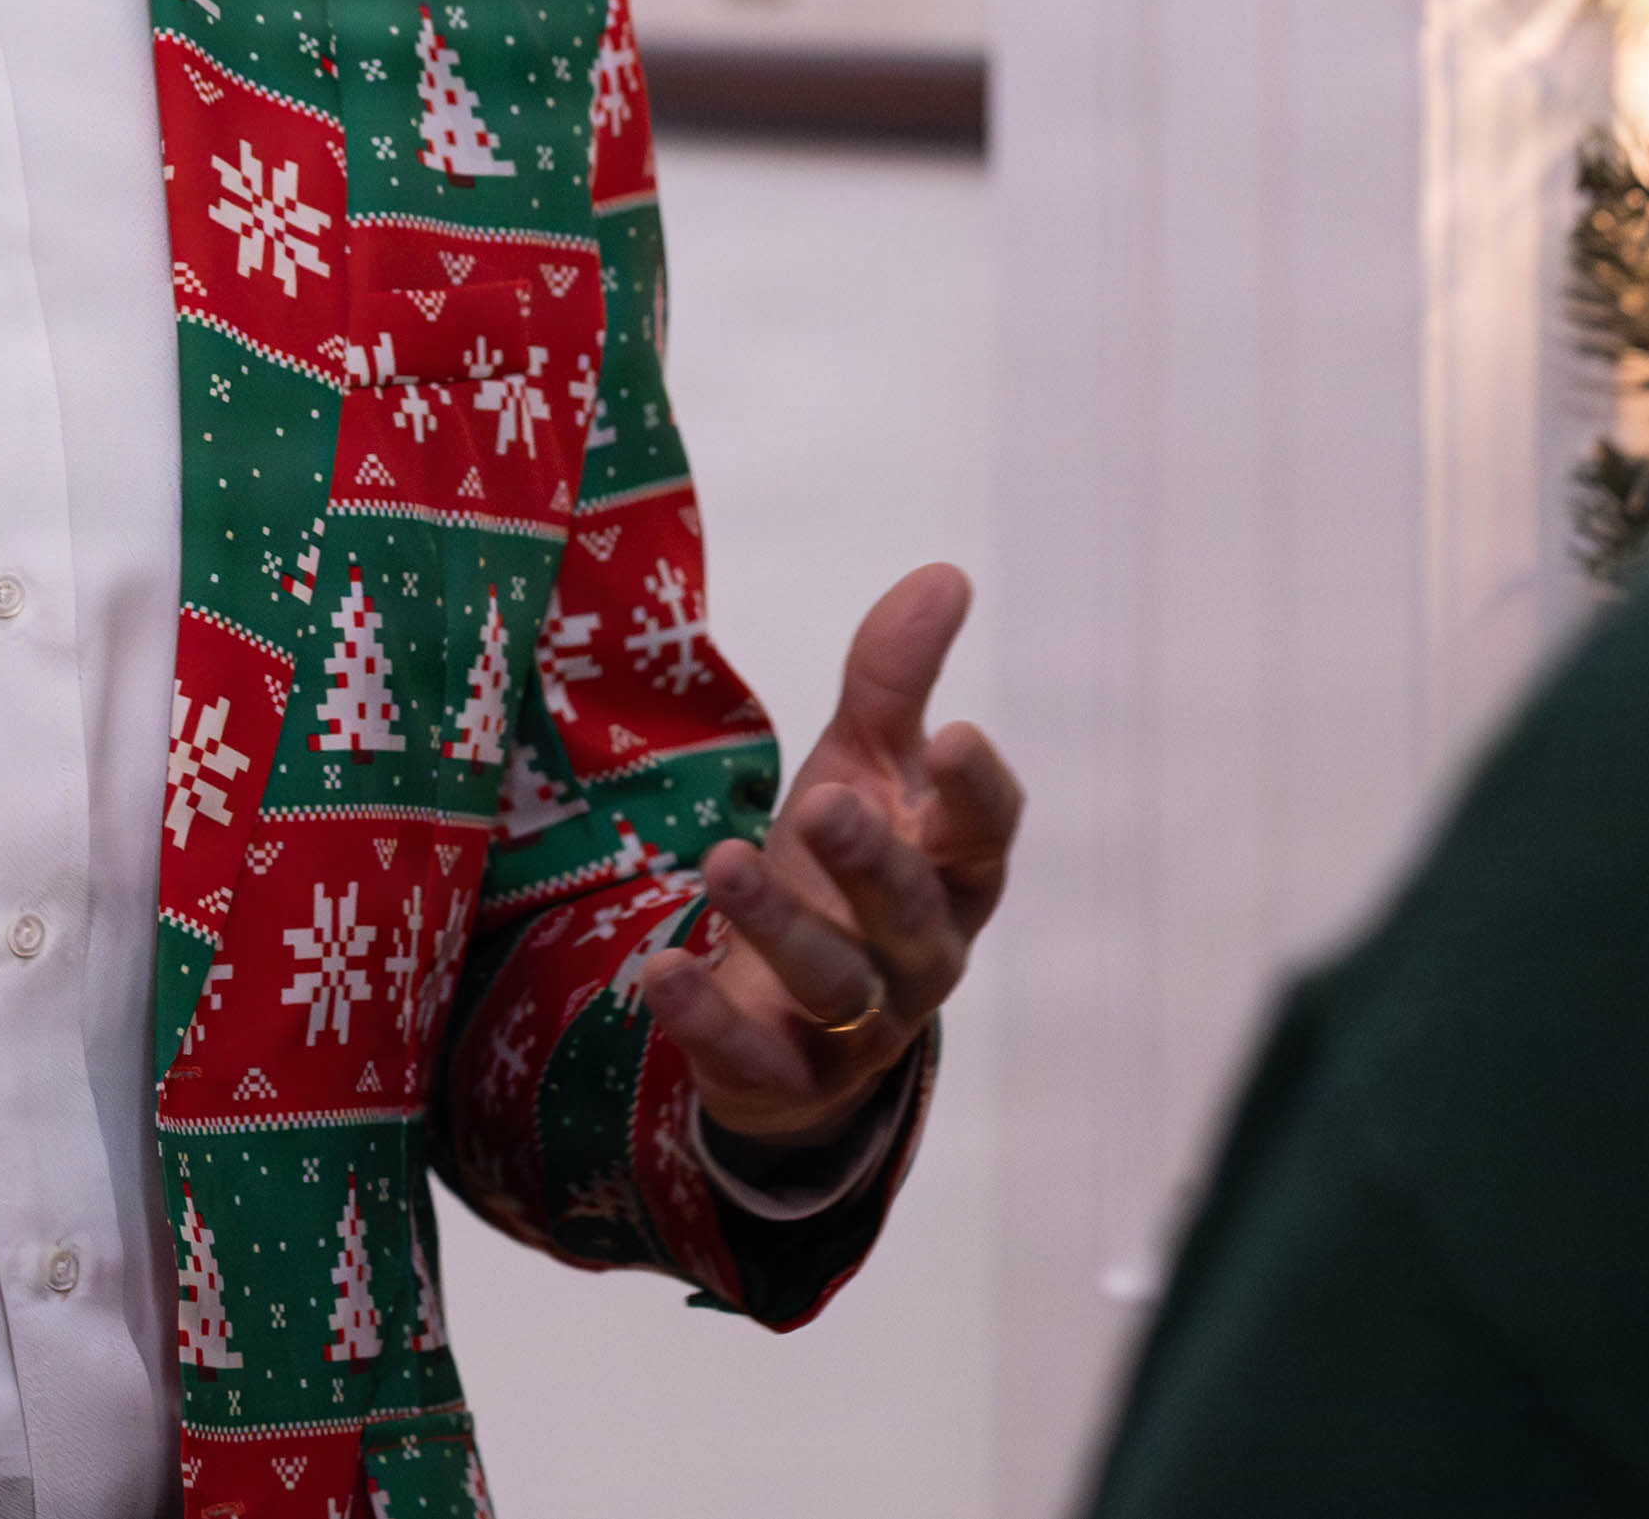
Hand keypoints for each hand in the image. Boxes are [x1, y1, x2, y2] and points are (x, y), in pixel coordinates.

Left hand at [633, 562, 1020, 1150]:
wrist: (797, 1020)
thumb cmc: (844, 871)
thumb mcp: (865, 768)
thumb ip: (895, 681)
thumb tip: (946, 574)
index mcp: (952, 874)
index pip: (986, 837)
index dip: (976, 794)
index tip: (951, 736)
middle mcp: (919, 953)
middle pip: (909, 912)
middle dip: (871, 860)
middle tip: (826, 802)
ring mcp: (856, 1025)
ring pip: (833, 983)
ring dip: (779, 926)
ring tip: (722, 863)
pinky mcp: (785, 1075)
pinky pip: (754, 1056)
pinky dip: (708, 1019)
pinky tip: (662, 974)